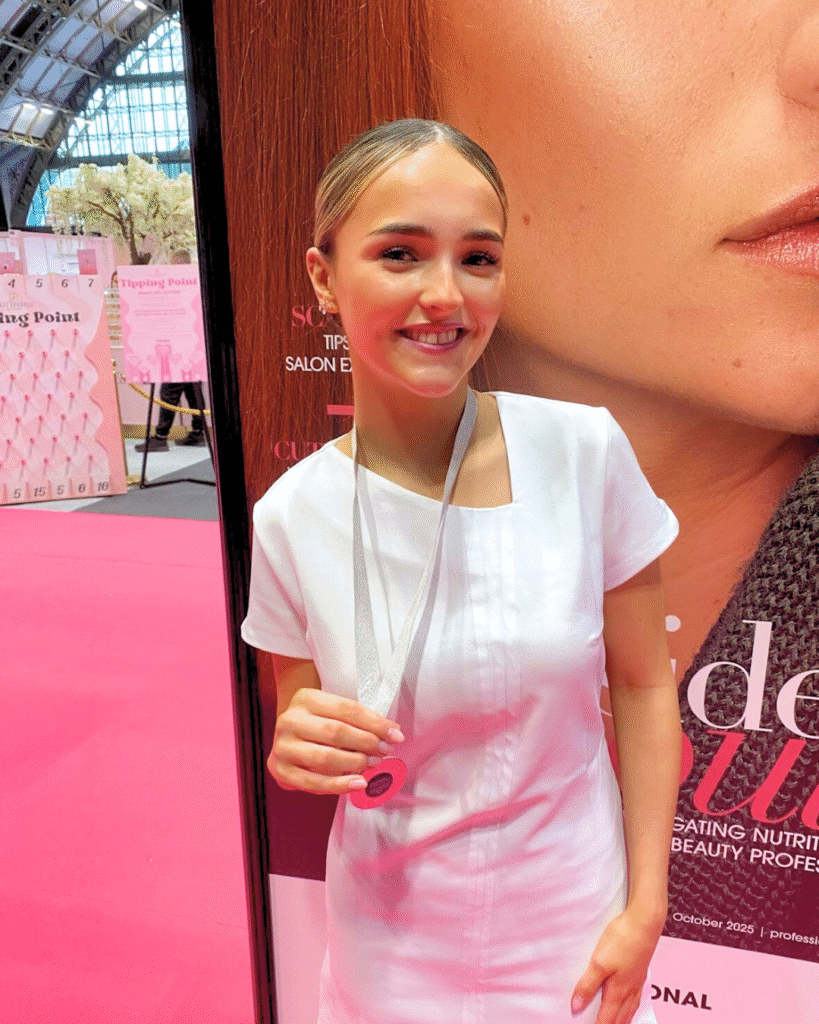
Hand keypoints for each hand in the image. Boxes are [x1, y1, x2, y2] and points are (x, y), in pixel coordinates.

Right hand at [269, 687, 403, 795]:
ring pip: (326, 757)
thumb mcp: (333, 712)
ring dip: (356, 762)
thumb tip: (392, 733)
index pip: (347, 709)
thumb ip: (358, 720)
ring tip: (374, 763)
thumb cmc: (318, 723)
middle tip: (386, 750)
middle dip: (367, 742)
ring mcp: (282, 746)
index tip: (395, 734)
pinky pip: (314, 782)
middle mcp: (290, 720)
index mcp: (305, 698)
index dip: (375, 723)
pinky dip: (340, 784)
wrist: (287, 737)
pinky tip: (359, 783)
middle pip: (336, 732)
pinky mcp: (280, 770)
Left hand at [571, 908, 662, 1023]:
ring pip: (630, 1008)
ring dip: (623, 1019)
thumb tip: (577, 1006)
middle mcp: (630, 989)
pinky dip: (632, 1005)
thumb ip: (587, 984)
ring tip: (619, 1023)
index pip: (607, 1018)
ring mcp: (637, 980)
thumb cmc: (623, 940)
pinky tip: (631, 999)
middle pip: (621, 1017)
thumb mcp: (599, 962)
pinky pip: (637, 995)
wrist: (645, 921)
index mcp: (619, 991)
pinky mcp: (641, 969)